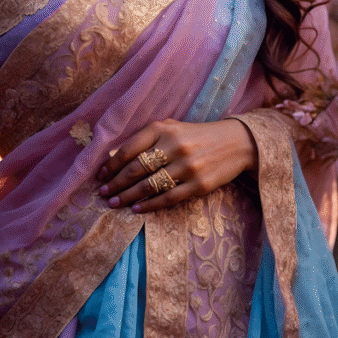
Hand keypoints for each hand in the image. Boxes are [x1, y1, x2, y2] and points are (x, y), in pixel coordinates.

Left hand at [97, 118, 256, 212]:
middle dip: (116, 183)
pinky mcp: (199, 184)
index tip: (100, 175)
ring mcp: (188, 166)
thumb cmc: (197, 135)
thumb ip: (147, 138)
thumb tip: (115, 156)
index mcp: (164, 129)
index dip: (111, 164)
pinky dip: (149, 205)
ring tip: (114, 203)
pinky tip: (137, 209)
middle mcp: (175, 146)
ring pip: (150, 185)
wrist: (236, 142)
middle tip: (103, 193)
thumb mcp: (172, 128)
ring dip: (128, 196)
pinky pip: (168, 198)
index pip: (130, 148)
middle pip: (136, 169)